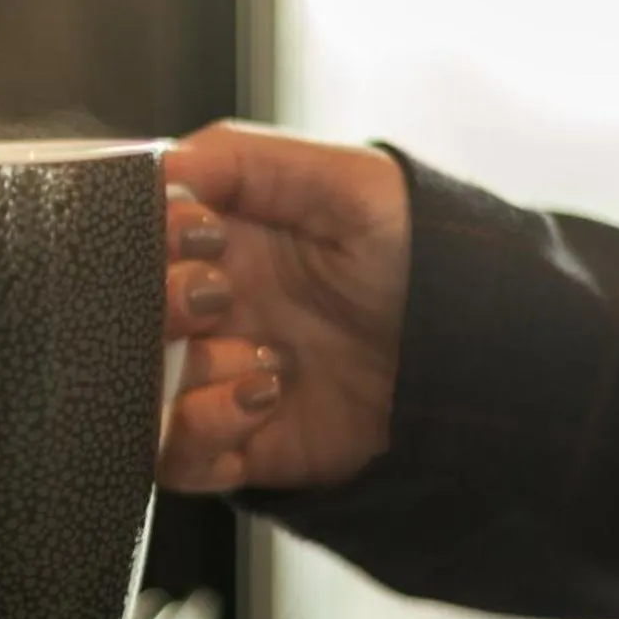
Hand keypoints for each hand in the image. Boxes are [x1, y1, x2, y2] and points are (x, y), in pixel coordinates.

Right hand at [161, 120, 410, 493]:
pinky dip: (199, 431)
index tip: (193, 231)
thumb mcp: (349, 183)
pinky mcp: (245, 445)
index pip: (140, 239)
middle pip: (127, 316)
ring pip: (140, 388)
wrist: (492, 356)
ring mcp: (224, 380)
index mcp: (228, 243)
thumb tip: (160, 163)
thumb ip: (247, 161)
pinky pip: (177, 457)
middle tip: (214, 295)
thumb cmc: (432, 259)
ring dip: (185, 373)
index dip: (151, 235)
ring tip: (260, 358)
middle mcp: (218, 312)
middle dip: (159, 305)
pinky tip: (261, 398)